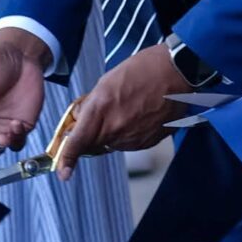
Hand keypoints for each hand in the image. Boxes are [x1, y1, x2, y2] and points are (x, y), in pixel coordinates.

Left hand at [53, 43, 186, 162]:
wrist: (178, 71)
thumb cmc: (145, 69)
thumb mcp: (107, 80)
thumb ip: (91, 103)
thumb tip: (80, 116)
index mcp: (101, 110)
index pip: (78, 142)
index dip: (67, 159)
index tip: (62, 172)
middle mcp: (116, 129)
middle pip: (95, 143)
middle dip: (93, 133)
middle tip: (104, 112)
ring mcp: (134, 138)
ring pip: (114, 143)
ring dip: (114, 130)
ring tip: (129, 106)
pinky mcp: (149, 142)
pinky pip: (131, 142)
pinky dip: (131, 131)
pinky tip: (140, 112)